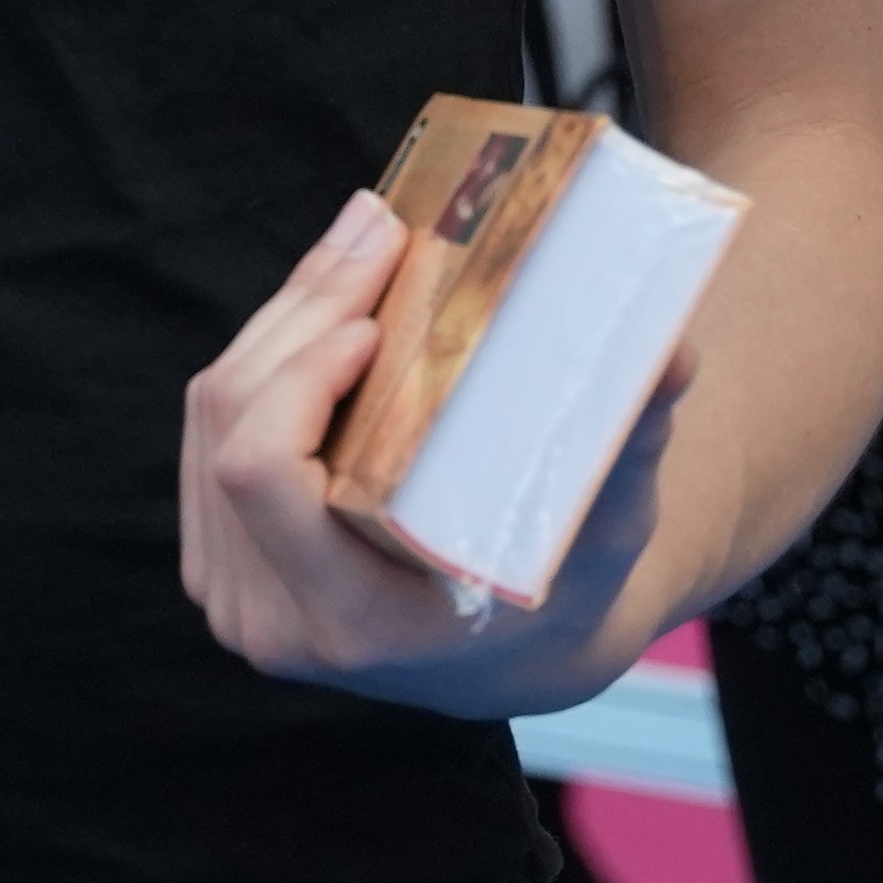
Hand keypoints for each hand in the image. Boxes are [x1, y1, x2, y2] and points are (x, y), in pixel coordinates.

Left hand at [177, 195, 685, 717]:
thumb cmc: (565, 588)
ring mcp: (234, 595)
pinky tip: (327, 303)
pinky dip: (266, 354)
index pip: (263, 477)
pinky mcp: (220, 560)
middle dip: (302, 311)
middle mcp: (274, 623)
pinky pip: (209, 431)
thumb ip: (631, 447)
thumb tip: (673, 354)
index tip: (375, 319)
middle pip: (231, 424)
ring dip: (283, 318)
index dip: (298, 378)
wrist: (515, 655)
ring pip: (210, 415)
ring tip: (361, 246)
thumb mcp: (606, 528)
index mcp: (352, 623)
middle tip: (378, 228)